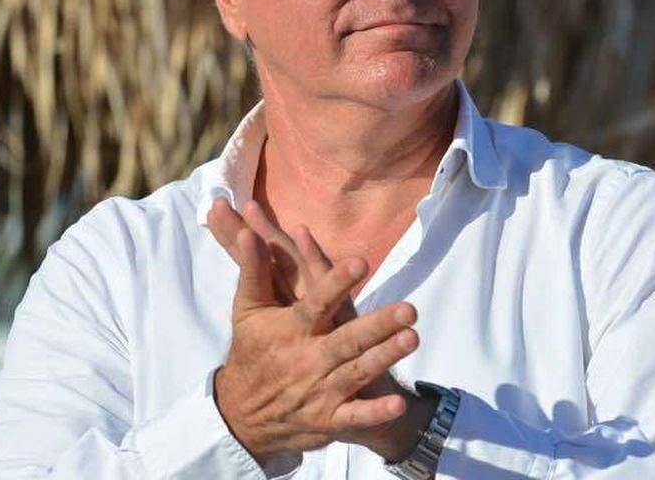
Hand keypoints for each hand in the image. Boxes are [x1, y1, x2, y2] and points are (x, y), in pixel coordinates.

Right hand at [207, 198, 430, 461]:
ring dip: (384, 358)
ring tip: (412, 338)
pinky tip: (399, 404)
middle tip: (409, 309)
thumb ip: (254, 270)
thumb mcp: (249, 311)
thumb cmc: (254, 351)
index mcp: (291, 329)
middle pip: (347, 340)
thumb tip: (252, 234)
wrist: (242, 415)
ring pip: (357, 372)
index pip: (316, 302)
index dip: (336, 282)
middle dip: (377, 325)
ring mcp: (320, 391)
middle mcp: (308, 359)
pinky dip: (375, 412)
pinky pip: (355, 417)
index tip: (360, 263)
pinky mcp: (329, 419)